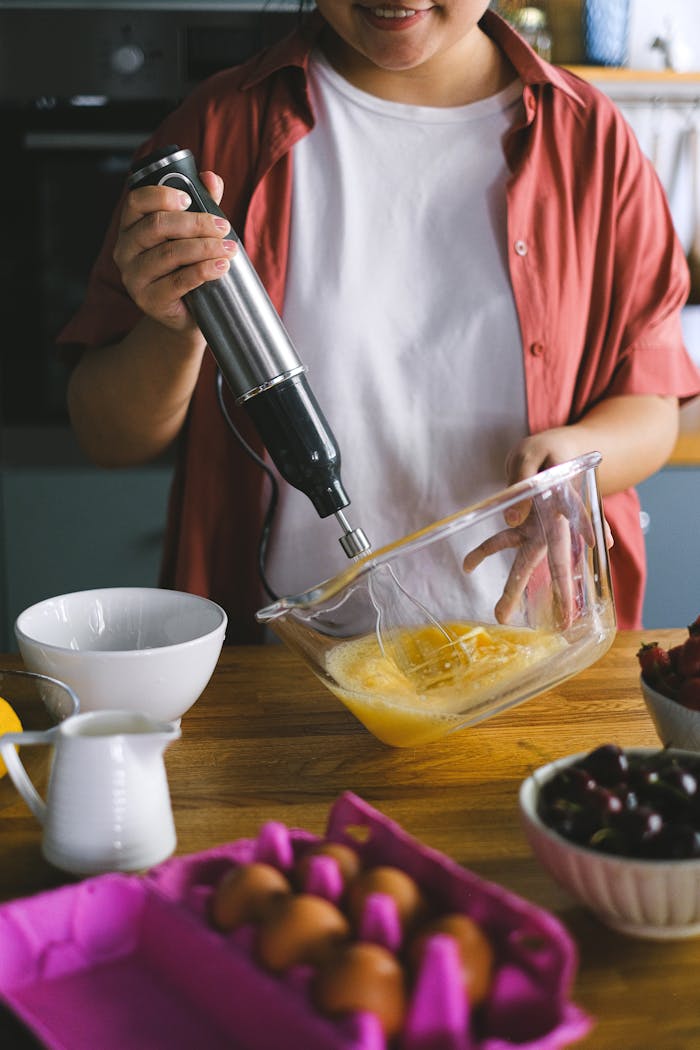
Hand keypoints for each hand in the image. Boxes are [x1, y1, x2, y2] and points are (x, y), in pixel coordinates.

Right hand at [113, 171, 236, 333]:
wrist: (187, 315)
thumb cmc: (187, 267)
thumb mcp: (194, 233)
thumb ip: (202, 203)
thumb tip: (211, 178)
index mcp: (131, 227)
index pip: (136, 201)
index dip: (162, 196)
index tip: (189, 199)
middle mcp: (126, 250)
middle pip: (157, 226)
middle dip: (195, 223)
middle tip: (224, 227)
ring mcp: (134, 277)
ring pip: (169, 253)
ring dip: (204, 248)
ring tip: (229, 248)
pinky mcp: (149, 300)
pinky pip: (179, 281)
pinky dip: (203, 271)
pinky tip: (221, 266)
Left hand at [463, 432, 611, 627]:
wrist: (555, 451)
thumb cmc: (548, 451)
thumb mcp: (533, 454)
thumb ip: (521, 481)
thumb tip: (511, 518)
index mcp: (564, 500)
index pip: (578, 515)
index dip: (585, 527)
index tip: (600, 545)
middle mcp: (555, 522)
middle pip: (556, 558)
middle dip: (561, 591)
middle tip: (564, 623)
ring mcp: (540, 528)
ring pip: (525, 559)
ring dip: (513, 587)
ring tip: (500, 615)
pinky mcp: (524, 525)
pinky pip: (501, 538)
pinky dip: (486, 549)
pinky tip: (468, 563)